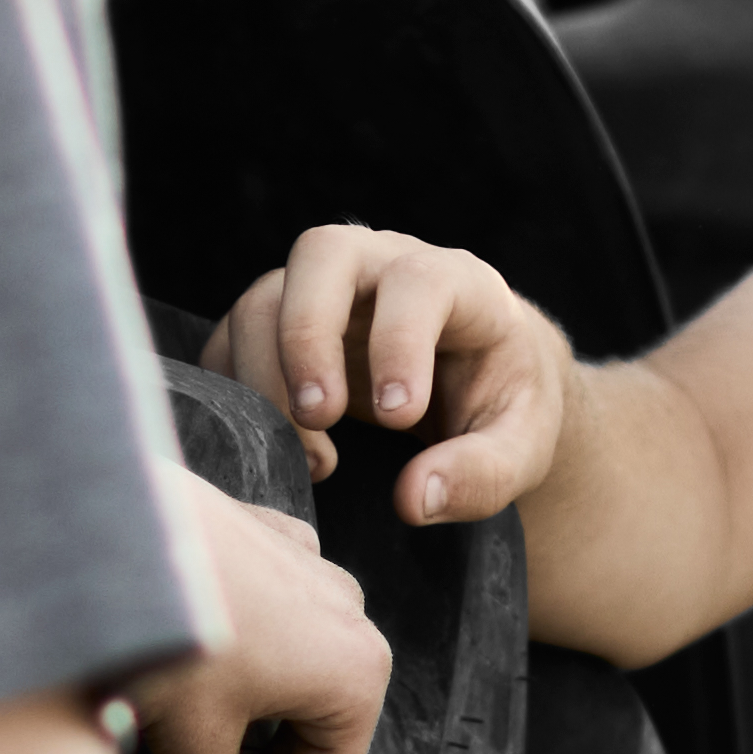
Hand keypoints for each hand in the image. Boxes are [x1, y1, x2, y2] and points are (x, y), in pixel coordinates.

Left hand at [122, 495, 384, 753]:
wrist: (107, 513)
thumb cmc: (164, 620)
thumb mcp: (188, 739)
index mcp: (355, 674)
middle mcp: (348, 617)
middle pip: (307, 737)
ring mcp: (307, 572)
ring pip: (282, 682)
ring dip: (240, 733)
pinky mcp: (261, 542)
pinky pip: (260, 628)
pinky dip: (228, 673)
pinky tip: (180, 691)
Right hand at [199, 227, 578, 528]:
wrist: (477, 379)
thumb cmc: (501, 404)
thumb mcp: (521, 445)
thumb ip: (481, 474)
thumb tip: (414, 499)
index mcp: (457, 281)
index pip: (418, 281)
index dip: (398, 341)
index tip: (396, 417)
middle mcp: (382, 265)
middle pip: (322, 254)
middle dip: (308, 337)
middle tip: (320, 418)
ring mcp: (324, 288)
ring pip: (263, 298)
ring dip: (267, 378)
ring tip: (316, 460)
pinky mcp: (279, 320)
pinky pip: (232, 339)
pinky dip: (238, 394)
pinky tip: (282, 448)